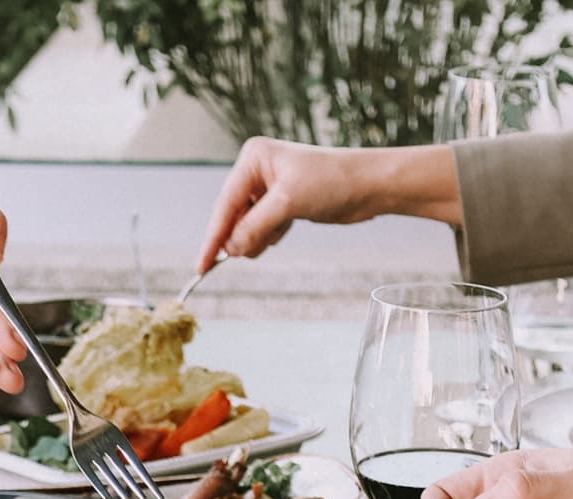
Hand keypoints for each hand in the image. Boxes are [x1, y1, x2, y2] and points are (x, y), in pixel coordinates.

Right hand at [196, 138, 459, 271]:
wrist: (369, 186)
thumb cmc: (332, 182)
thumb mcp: (288, 203)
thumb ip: (255, 226)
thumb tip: (230, 250)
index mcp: (253, 158)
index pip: (225, 204)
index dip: (213, 238)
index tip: (202, 266)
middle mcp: (258, 170)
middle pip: (233, 216)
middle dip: (242, 236)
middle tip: (254, 249)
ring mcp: (270, 187)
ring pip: (248, 225)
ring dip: (258, 238)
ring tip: (279, 233)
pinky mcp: (284, 203)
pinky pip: (263, 228)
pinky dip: (270, 236)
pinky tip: (285, 231)